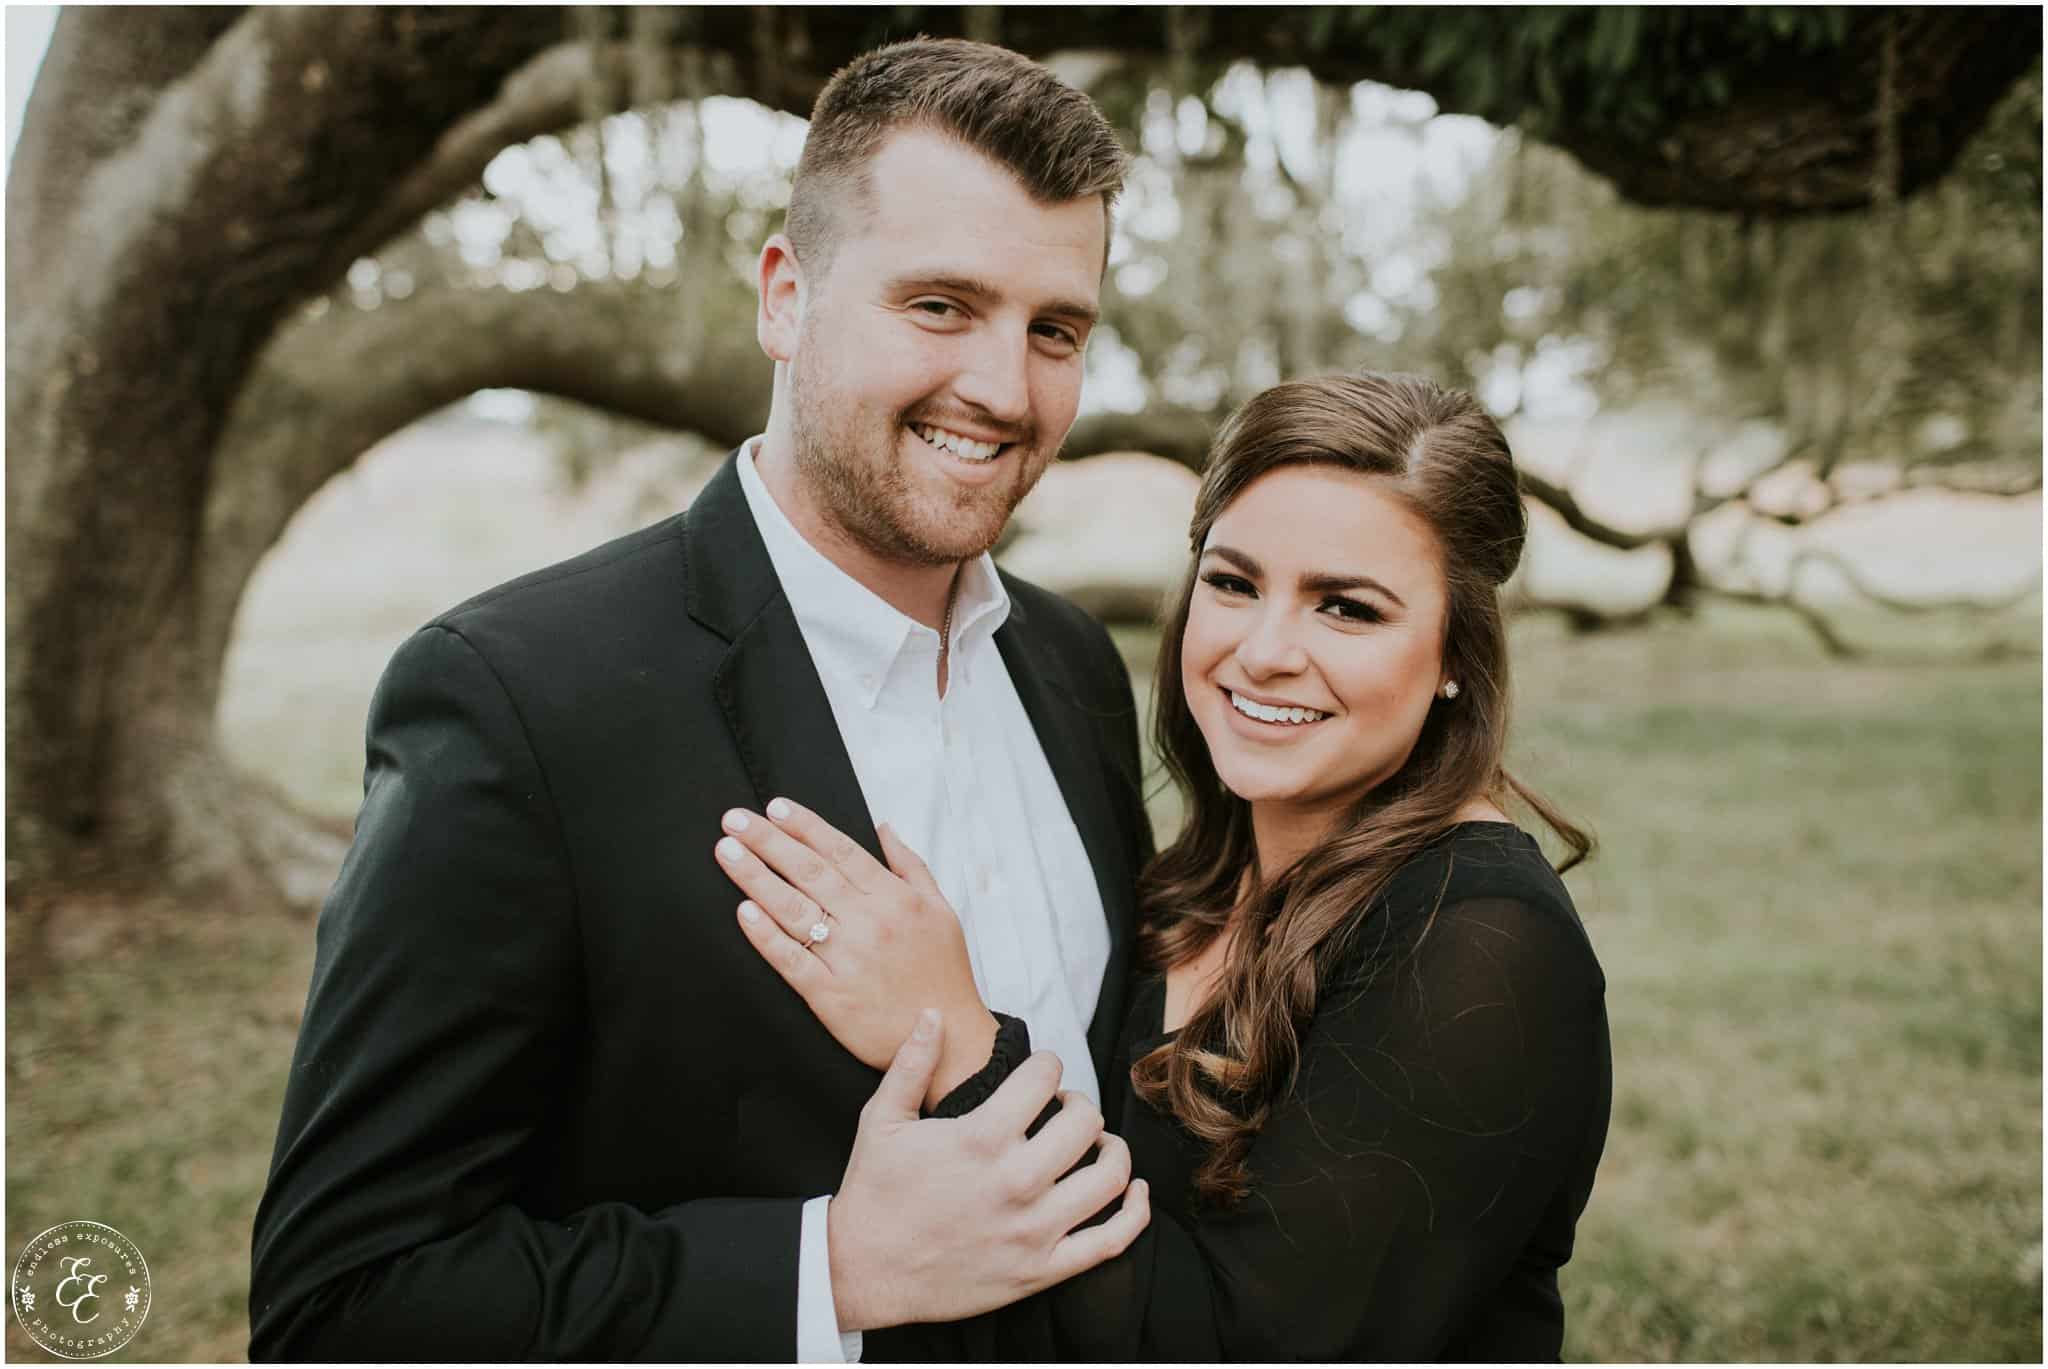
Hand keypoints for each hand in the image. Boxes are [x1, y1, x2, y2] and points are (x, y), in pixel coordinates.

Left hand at [718, 798, 994, 1105]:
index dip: (804, 826)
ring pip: (793, 909)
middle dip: (768, 840)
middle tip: (733, 819)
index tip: (775, 807)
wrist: (948, 1039)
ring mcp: (847, 959)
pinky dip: (766, 934)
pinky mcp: (830, 996)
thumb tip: (883, 827)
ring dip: (755, 876)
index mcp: (895, 899)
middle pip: (809, 872)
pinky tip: (744, 911)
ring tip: (728, 851)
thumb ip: (910, 865)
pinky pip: (790, 959)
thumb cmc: (944, 973)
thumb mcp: (941, 909)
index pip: (840, 851)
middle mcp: (869, 923)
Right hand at [829, 1010, 1150, 1330]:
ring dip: (1111, 1150)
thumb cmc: (872, 1192)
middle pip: (1085, 1123)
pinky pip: (1110, 1241)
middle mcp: (1015, 1182)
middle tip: (1063, 1108)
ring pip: (1108, 1177)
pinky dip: (1134, 1213)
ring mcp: (1032, 1230)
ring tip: (1095, 1142)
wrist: (861, 1271)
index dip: (1047, 1065)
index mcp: (980, 1139)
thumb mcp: (881, 1119)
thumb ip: (911, 1062)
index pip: (1044, 1078)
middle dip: (1078, 1104)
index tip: (1041, 1072)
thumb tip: (934, 1013)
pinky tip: (1133, 1190)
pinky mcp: (1040, 1270)